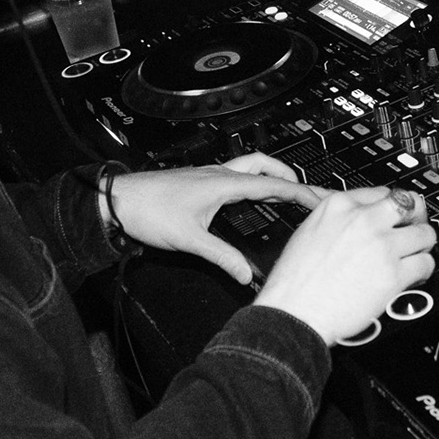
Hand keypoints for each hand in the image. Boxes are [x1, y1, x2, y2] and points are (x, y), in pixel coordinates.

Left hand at [105, 155, 328, 285]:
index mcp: (223, 183)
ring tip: (281, 189)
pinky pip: (233, 175)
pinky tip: (245, 198)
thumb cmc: (148, 211)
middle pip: (263, 165)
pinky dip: (249, 182)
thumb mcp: (190, 239)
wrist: (118, 201)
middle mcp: (218, 174)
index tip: (320, 198)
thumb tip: (245, 273)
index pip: (273, 185)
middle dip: (288, 175)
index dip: (300, 192)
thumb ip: (222, 257)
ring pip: (247, 167)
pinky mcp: (197, 181)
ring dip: (268, 174)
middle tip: (305, 190)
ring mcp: (207, 176)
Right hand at [255, 186, 436, 341]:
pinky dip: (424, 270)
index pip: (382, 192)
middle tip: (414, 229)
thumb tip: (358, 223)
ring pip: (424, 234)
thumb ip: (338, 221)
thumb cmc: (294, 281)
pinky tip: (414, 276)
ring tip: (415, 256)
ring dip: (423, 245)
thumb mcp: (309, 232)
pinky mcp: (393, 274)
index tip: (397, 216)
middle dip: (416, 218)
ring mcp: (381, 245)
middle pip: (409, 205)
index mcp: (339, 205)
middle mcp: (363, 220)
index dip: (393, 208)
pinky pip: (425, 263)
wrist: (293, 312)